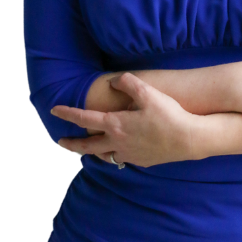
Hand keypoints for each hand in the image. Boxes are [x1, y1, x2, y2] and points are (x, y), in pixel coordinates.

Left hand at [51, 72, 198, 167]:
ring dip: (92, 152)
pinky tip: (117, 151)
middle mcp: (117, 142)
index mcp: (115, 125)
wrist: (187, 139)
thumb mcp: (147, 93)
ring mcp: (128, 154)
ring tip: (87, 149)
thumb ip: (128, 83)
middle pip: (87, 146)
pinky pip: (120, 158)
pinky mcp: (140, 160)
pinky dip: (113, 154)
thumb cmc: (167, 114)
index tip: (55, 110)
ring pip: (103, 156)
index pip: (84, 119)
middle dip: (71, 144)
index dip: (68, 113)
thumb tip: (114, 81)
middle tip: (60, 141)